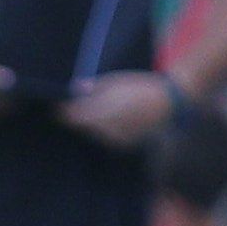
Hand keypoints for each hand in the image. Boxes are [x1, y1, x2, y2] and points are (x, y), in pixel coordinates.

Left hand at [57, 72, 174, 149]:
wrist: (169, 103)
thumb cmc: (141, 86)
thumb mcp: (117, 81)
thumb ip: (95, 87)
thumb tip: (75, 89)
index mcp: (109, 107)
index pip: (78, 115)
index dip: (65, 112)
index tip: (57, 108)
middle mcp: (112, 125)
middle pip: (85, 125)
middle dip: (77, 119)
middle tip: (67, 112)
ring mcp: (119, 136)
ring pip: (95, 134)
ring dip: (90, 126)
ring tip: (88, 117)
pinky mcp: (125, 144)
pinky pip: (107, 139)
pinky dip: (102, 132)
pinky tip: (104, 124)